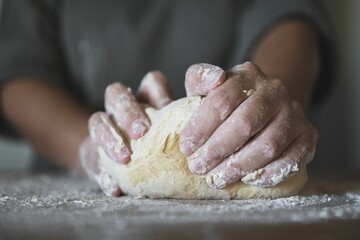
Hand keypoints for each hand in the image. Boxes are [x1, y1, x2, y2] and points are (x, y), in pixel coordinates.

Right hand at [79, 71, 172, 195]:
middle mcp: (120, 108)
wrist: (121, 163)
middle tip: (141, 131)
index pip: (151, 82)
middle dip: (128, 111)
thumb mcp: (171, 130)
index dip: (157, 89)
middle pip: (116, 94)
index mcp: (145, 98)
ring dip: (110, 138)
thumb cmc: (158, 145)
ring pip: (97, 121)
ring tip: (124, 157)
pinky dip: (103, 174)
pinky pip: (92, 160)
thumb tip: (204, 113)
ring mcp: (103, 129)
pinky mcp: (91, 153)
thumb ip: (184, 120)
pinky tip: (114, 187)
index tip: (166, 107)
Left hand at [180, 62, 317, 187]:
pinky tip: (249, 180)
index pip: (221, 100)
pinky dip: (269, 173)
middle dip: (217, 150)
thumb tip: (202, 77)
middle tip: (198, 167)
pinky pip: (292, 158)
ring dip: (239, 166)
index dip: (201, 127)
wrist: (264, 105)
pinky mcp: (308, 134)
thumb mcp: (207, 85)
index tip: (187, 148)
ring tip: (218, 178)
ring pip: (268, 144)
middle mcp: (274, 90)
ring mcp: (294, 112)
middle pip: (244, 123)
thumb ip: (198, 78)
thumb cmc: (227, 101)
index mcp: (246, 75)